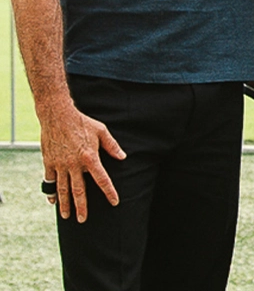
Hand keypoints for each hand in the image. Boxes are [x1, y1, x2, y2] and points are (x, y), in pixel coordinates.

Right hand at [40, 105, 124, 221]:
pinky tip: (53, 201)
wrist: (57, 116)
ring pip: (63, 189)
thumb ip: (112, 146)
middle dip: (82, 207)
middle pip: (79, 190)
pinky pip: (50, 180)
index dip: (109, 192)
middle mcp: (74, 164)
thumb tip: (123, 157)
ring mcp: (60, 165)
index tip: (115, 202)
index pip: (102, 179)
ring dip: (65, 203)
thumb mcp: (101, 131)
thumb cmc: (82, 122)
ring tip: (67, 216)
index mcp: (90, 157)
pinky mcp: (49, 163)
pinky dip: (51, 191)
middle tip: (83, 220)